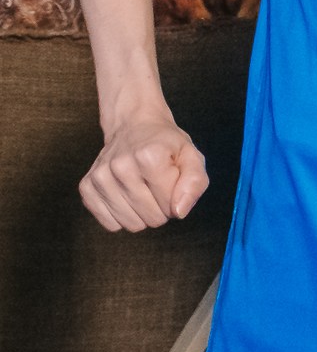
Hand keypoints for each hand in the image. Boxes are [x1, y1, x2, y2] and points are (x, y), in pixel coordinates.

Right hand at [80, 111, 208, 230]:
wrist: (132, 127)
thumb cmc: (166, 145)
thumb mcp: (192, 157)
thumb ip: (194, 183)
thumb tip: (179, 212)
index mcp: (149, 156)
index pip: (170, 206)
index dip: (176, 199)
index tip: (172, 182)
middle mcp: (120, 166)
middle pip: (151, 218)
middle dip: (161, 209)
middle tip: (158, 187)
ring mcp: (99, 177)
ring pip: (131, 225)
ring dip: (142, 214)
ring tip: (143, 190)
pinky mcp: (86, 187)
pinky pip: (110, 225)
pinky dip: (122, 216)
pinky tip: (126, 195)